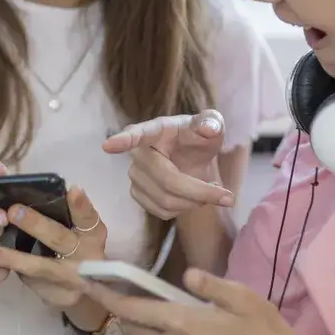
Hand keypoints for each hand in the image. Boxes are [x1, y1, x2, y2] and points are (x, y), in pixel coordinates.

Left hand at [0, 184, 107, 320]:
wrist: (78, 287)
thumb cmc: (72, 243)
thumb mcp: (75, 226)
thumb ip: (61, 207)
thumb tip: (28, 183)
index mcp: (91, 233)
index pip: (88, 216)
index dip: (81, 205)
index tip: (73, 189)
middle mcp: (83, 254)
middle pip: (60, 238)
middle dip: (37, 225)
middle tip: (13, 211)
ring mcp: (67, 276)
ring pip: (40, 266)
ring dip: (14, 257)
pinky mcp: (52, 292)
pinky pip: (28, 279)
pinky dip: (9, 269)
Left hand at [83, 268, 334, 334]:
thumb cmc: (264, 329)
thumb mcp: (241, 296)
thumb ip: (208, 284)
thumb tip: (187, 275)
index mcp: (183, 324)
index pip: (131, 310)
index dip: (106, 295)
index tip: (88, 282)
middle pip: (131, 328)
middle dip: (120, 309)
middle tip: (113, 288)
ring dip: (142, 324)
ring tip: (151, 304)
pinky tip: (175, 325)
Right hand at [102, 110, 233, 218]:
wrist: (190, 155)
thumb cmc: (198, 137)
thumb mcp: (210, 126)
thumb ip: (211, 123)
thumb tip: (208, 127)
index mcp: (154, 131)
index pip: (137, 134)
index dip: (123, 141)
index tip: (108, 146)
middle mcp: (139, 153)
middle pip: (167, 181)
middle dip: (200, 192)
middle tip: (227, 196)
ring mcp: (135, 175)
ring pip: (166, 201)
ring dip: (195, 202)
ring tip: (209, 190)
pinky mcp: (138, 194)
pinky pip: (162, 212)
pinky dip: (184, 209)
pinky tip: (193, 197)